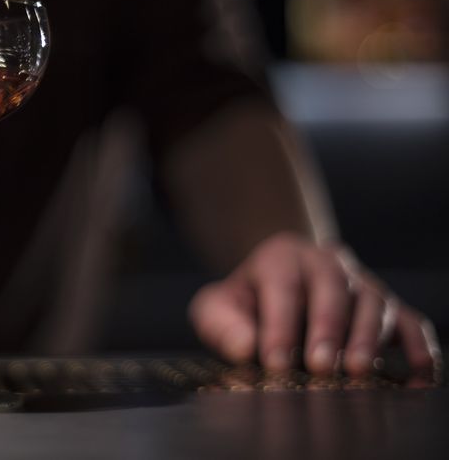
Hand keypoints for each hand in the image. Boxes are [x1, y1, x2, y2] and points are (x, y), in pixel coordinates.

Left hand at [189, 233, 441, 375]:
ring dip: (367, 337)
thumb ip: (221, 324)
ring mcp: (362, 282)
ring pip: (373, 301)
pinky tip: (416, 377)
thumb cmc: (245, 303)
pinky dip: (417, 348)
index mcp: (282, 257)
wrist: (276, 285)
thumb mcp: (217, 306)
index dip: (278, 326)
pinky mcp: (388, 308)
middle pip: (332, 287)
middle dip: (327, 328)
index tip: (273, 363)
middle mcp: (327, 262)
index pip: (282, 287)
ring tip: (357, 372)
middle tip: (320, 367)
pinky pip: (410, 323)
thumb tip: (244, 348)